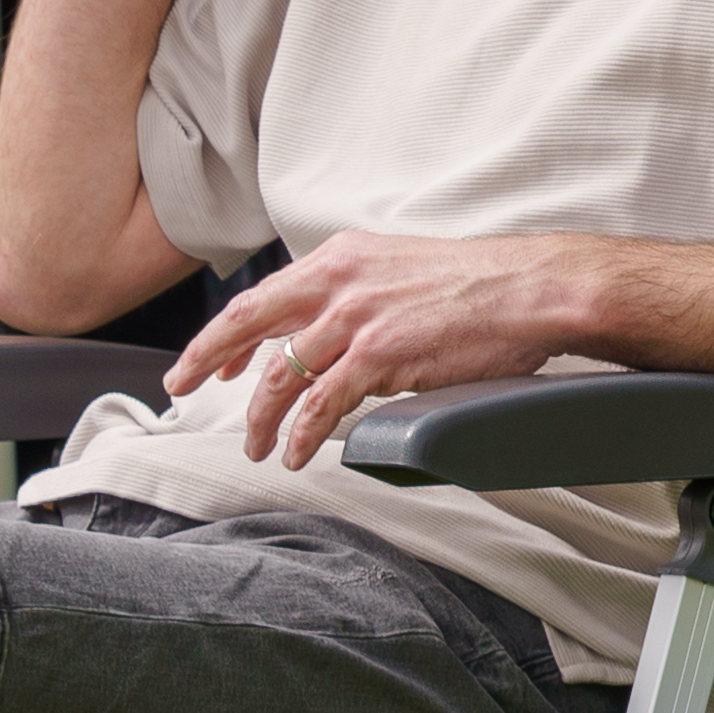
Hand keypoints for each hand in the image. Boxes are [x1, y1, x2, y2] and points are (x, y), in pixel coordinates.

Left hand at [164, 231, 601, 467]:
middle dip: (206, 360)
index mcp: (339, 258)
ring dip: (261, 419)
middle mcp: (337, 282)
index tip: (211, 361)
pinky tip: (298, 454)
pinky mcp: (379, 356)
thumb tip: (328, 328)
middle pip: (248, 324)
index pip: (263, 296)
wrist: (532, 288)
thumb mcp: (399, 268)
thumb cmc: (479, 284)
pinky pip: (321, 405)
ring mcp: (356, 319)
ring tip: (257, 447)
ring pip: (282, 376)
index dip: (228, 333)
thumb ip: (356, 293)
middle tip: (180, 390)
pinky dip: (302, 435)